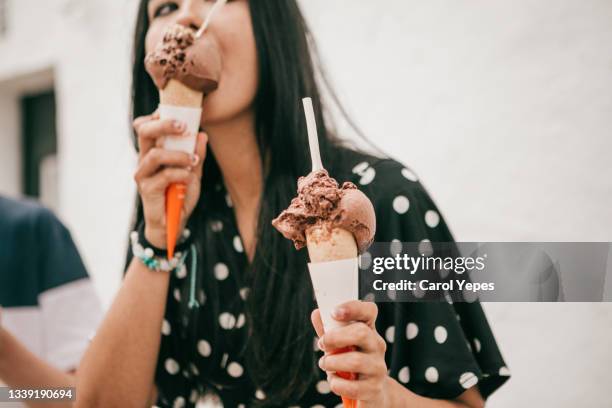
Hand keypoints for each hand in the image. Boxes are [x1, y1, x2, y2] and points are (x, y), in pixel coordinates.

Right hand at [133, 111, 207, 247]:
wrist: (173, 223)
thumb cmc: (180, 195)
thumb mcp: (193, 173)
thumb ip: (196, 154)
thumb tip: (202, 134)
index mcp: (152, 152)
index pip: (145, 127)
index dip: (157, 116)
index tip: (178, 114)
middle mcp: (144, 160)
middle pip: (144, 132)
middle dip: (164, 125)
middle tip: (183, 126)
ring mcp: (143, 174)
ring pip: (154, 154)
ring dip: (178, 155)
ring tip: (194, 160)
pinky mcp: (147, 189)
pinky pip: (164, 175)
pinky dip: (180, 174)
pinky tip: (189, 178)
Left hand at [311, 301, 388, 407]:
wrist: (370, 392)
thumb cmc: (350, 363)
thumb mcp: (339, 344)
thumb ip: (328, 330)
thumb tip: (316, 313)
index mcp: (368, 330)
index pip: (369, 311)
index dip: (353, 308)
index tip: (334, 312)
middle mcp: (377, 346)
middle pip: (361, 333)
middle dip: (335, 338)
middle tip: (321, 344)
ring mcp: (378, 368)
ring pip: (356, 361)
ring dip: (332, 362)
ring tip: (325, 364)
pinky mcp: (374, 389)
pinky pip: (352, 386)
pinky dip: (337, 384)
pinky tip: (334, 381)